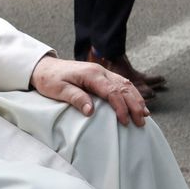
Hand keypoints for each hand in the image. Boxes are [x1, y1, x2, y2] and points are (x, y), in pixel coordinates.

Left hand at [30, 56, 146, 126]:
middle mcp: (100, 71)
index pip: (111, 91)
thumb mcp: (59, 90)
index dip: (121, 107)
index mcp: (91, 74)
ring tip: (145, 114)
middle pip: (123, 87)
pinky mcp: (101, 75)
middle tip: (141, 121)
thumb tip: (90, 111)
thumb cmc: (50, 80)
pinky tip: (137, 103)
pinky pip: (121, 83)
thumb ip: (76, 98)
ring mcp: (102, 72)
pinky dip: (131, 93)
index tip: (125, 121)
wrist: (44, 67)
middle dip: (134, 105)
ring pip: (125, 84)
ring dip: (136, 99)